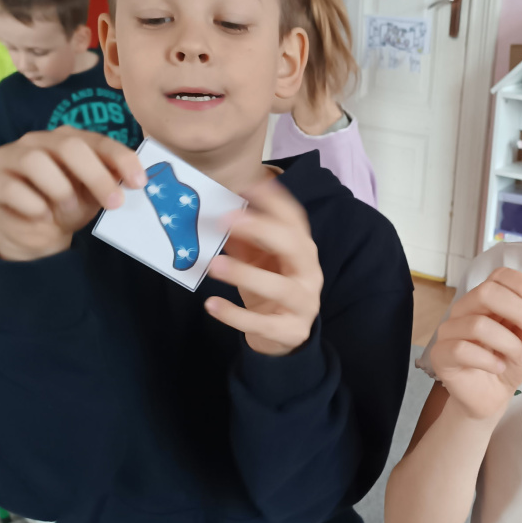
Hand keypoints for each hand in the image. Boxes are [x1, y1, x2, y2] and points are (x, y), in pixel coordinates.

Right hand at [0, 127, 146, 261]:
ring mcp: (9, 156)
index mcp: (66, 139)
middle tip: (114, 202)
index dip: (120, 158)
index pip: (96, 140)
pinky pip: (13, 187)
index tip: (138, 182)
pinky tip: (41, 215)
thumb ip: (111, 180)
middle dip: (96, 175)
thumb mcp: (95, 194)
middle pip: (68, 146)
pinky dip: (34, 205)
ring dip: (61, 191)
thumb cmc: (68, 206)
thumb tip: (135, 178)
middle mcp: (37, 141)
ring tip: (68, 210)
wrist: (37, 233)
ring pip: (36, 162)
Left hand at [204, 178, 322, 356]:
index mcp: (302, 250)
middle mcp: (309, 273)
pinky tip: (212, 305)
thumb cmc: (269, 289)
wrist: (284, 335)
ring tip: (214, 265)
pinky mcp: (291, 331)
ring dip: (246, 274)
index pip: (294, 220)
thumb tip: (221, 214)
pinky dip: (235, 315)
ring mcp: (304, 303)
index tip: (248, 187)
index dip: (275, 202)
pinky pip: (264, 324)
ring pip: (281, 287)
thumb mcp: (257, 261)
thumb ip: (244, 241)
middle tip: (227, 220)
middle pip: (295, 247)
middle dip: (263, 230)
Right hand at [430, 268, 521, 421]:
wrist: (490, 398)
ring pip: (477, 324)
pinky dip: (488, 360)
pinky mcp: (440, 354)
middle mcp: (465, 309)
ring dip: (508, 342)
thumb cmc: (508, 364)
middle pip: (486, 292)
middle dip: (518, 309)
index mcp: (486, 300)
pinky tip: (499, 368)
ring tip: (521, 358)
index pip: (499, 277)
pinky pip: (462, 350)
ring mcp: (449, 330)